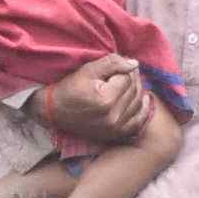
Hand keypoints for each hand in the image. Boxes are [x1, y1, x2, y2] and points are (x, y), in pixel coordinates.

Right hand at [36, 57, 153, 148]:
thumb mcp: (88, 70)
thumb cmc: (70, 88)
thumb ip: (112, 63)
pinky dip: (143, 111)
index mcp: (106, 100)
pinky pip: (137, 123)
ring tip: (131, 81)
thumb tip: (135, 64)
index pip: (127, 79)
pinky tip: (144, 100)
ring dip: (138, 91)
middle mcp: (113, 117)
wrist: (54, 111)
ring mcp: (115, 128)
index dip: (123, 69)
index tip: (117, 65)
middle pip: (134, 91)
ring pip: (138, 104)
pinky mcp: (115, 134)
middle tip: (125, 70)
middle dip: (132, 78)